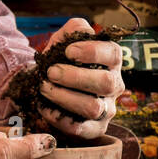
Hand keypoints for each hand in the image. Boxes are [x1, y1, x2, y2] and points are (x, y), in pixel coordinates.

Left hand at [37, 17, 123, 139]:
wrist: (48, 87)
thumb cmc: (61, 62)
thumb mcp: (64, 41)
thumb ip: (74, 29)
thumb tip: (84, 30)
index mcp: (111, 62)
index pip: (113, 54)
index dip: (92, 52)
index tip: (68, 51)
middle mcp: (114, 86)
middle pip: (106, 82)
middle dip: (75, 77)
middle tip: (51, 72)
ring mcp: (107, 110)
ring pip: (93, 107)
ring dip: (65, 97)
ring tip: (44, 87)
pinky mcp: (94, 129)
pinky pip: (80, 128)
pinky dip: (58, 117)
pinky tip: (43, 106)